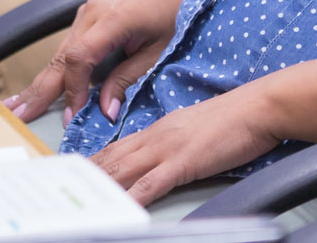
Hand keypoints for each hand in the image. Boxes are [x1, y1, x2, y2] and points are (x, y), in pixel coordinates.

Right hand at [6, 0, 211, 127]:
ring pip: (60, 51)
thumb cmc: (176, 13)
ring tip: (21, 104)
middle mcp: (92, 11)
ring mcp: (88, 10)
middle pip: (60, 56)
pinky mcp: (90, 13)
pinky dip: (57, 68)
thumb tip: (105, 111)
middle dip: (40, 89)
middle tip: (20, 114)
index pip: (79, 59)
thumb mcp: (158, 52)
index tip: (73, 117)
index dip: (74, 91)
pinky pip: (69, 44)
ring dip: (43, 80)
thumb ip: (127, 79)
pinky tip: (43, 85)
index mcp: (111, 18)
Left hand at [87, 63, 316, 205]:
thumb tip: (160, 162)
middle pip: (110, 159)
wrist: (257, 108)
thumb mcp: (193, 132)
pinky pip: (151, 184)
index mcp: (157, 130)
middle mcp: (154, 137)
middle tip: (59, 190)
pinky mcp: (182, 162)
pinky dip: (132, 198)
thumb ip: (173, 145)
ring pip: (122, 169)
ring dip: (99, 187)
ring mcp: (167, 149)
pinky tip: (120, 209)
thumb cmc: (232, 122)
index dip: (90, 163)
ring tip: (77, 202)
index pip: (114, 149)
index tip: (71, 175)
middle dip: (83, 176)